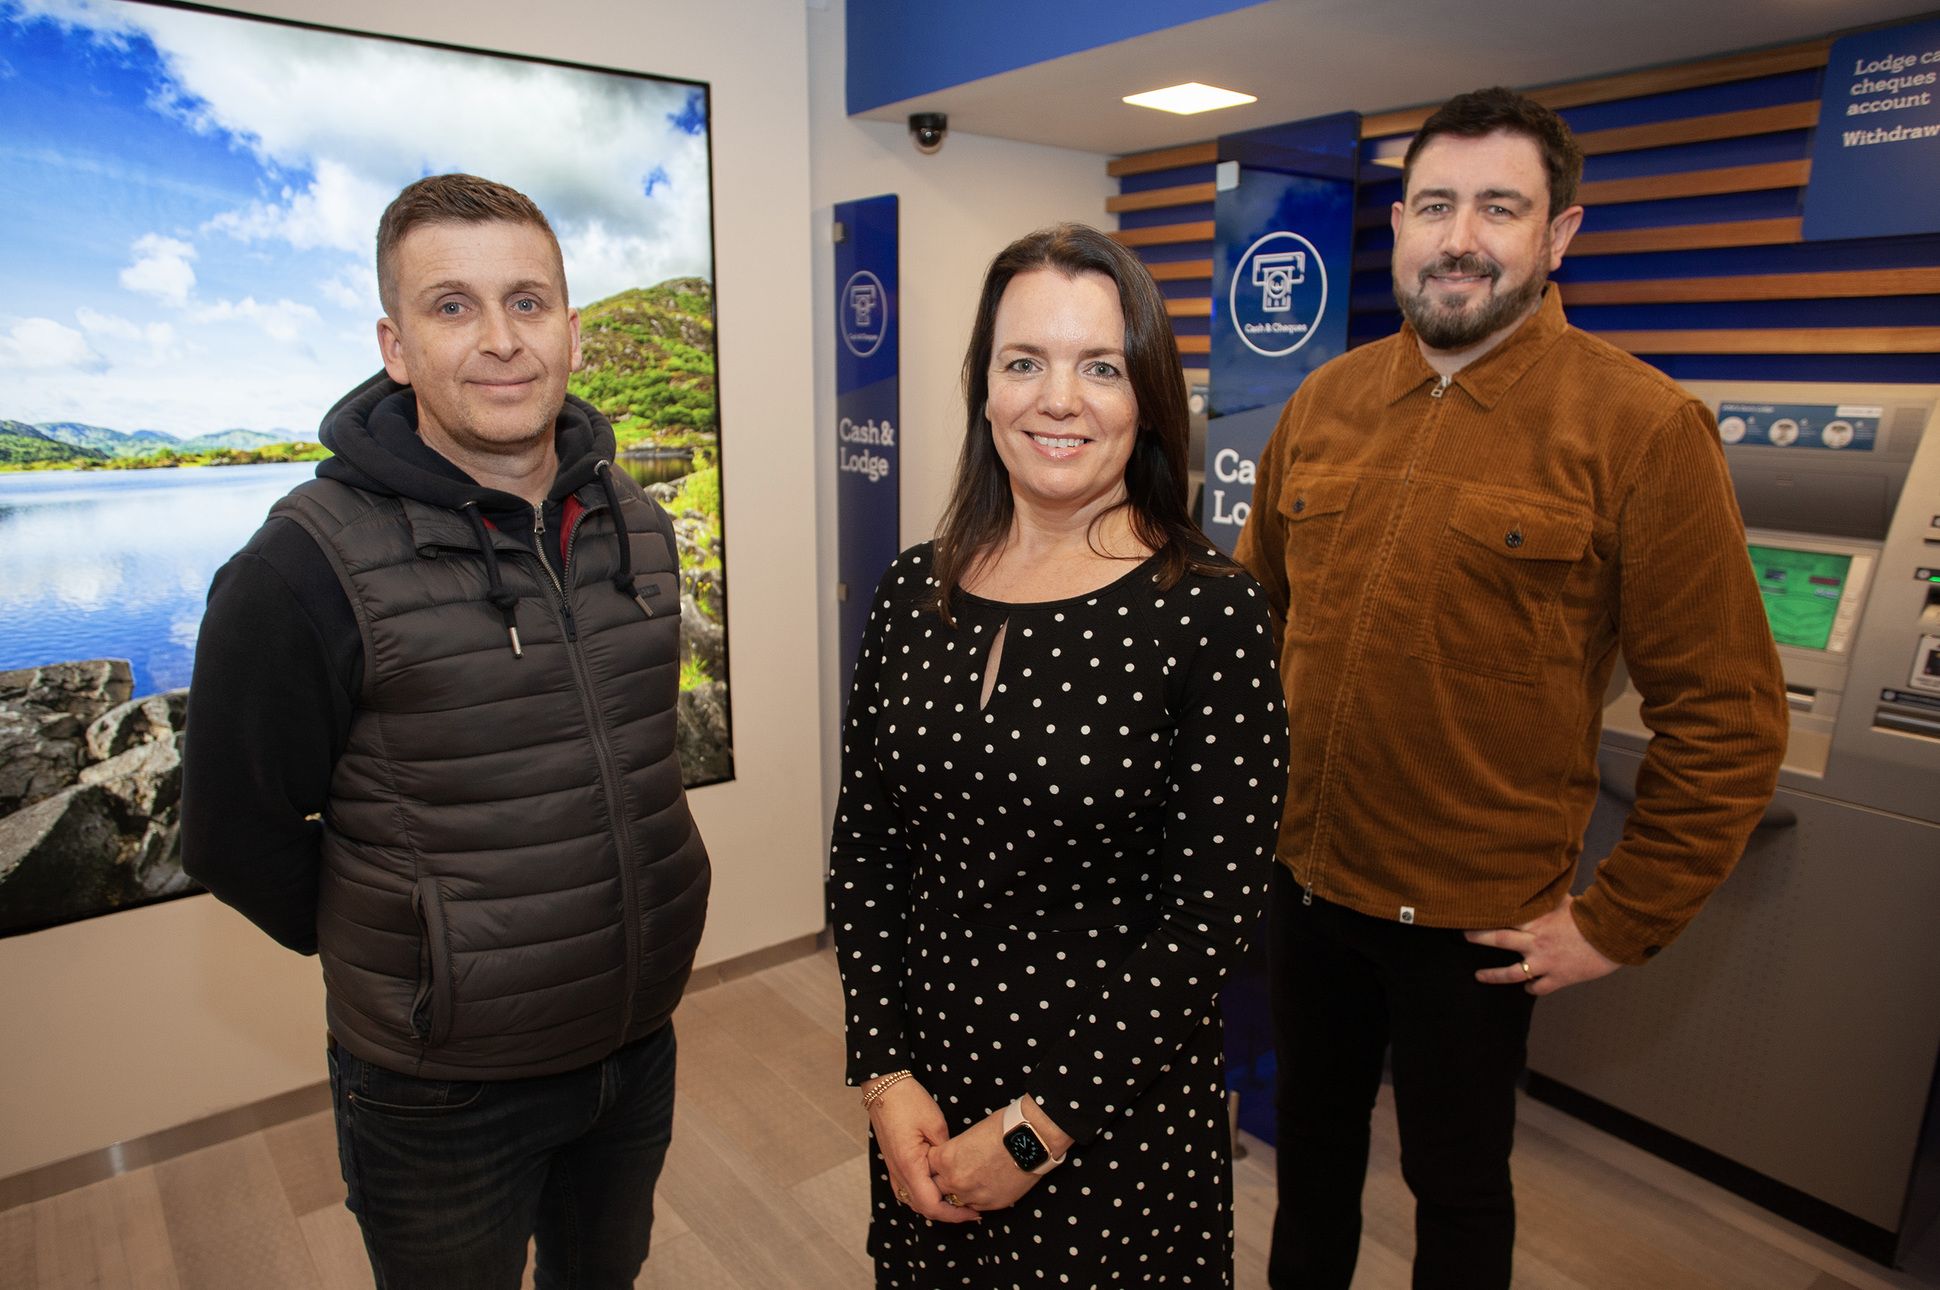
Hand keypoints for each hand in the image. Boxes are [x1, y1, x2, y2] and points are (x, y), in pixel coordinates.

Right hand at [865, 1078, 979, 1222]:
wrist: (884, 1087)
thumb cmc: (909, 1101)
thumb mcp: (936, 1125)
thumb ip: (946, 1153)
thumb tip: (957, 1170)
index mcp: (910, 1165)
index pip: (931, 1204)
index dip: (953, 1214)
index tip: (973, 1212)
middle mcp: (898, 1173)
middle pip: (922, 1208)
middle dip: (947, 1214)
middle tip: (971, 1210)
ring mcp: (893, 1169)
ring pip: (913, 1201)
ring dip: (934, 1206)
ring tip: (956, 1203)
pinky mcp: (894, 1163)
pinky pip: (907, 1190)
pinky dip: (923, 1196)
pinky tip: (937, 1190)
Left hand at [927, 1097, 1070, 1213]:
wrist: (1030, 1139)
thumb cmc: (1002, 1127)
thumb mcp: (969, 1134)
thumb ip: (954, 1152)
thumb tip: (952, 1160)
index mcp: (945, 1158)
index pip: (927, 1166)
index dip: (933, 1163)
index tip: (938, 1162)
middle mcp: (954, 1180)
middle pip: (936, 1188)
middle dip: (940, 1182)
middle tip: (949, 1175)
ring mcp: (972, 1195)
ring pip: (954, 1201)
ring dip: (957, 1193)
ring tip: (968, 1181)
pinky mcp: (990, 1205)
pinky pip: (974, 1207)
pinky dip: (975, 1199)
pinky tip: (983, 1187)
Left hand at [1465, 894, 1619, 995]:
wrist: (1613, 937)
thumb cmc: (1590, 915)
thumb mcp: (1565, 901)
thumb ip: (1547, 898)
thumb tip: (1537, 882)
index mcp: (1537, 921)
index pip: (1504, 917)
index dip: (1485, 916)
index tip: (1468, 913)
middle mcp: (1536, 942)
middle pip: (1499, 940)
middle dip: (1478, 937)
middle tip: (1463, 936)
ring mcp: (1545, 962)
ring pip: (1512, 973)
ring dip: (1493, 975)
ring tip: (1479, 976)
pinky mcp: (1559, 978)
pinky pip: (1539, 987)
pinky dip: (1531, 988)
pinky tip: (1527, 988)